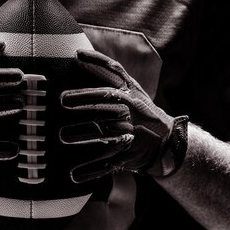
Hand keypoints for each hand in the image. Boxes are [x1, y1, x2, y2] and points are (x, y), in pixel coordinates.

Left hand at [59, 50, 187, 182]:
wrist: (167, 140)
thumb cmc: (140, 107)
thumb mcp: (129, 87)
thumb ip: (105, 70)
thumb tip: (78, 53)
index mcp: (128, 97)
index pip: (106, 89)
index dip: (88, 85)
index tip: (67, 85)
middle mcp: (129, 115)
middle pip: (104, 110)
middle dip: (83, 107)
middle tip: (62, 102)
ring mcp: (129, 136)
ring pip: (103, 137)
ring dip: (83, 137)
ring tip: (63, 137)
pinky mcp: (127, 157)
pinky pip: (107, 165)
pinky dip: (90, 171)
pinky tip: (73, 175)